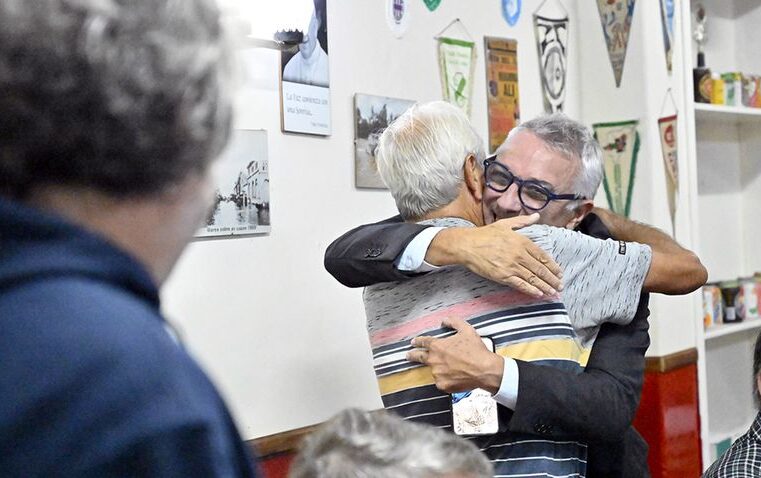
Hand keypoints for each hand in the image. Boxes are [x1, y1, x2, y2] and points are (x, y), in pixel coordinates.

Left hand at [406, 317, 503, 393]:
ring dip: (437, 368)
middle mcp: (434, 360)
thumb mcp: (466, 330)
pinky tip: (455, 376)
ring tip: (449, 368)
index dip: (417, 341)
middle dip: (412, 355)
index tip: (414, 342)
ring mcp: (437, 373)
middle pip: (418, 357)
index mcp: (438, 346)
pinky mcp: (442, 385)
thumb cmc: (476, 351)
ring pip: (434, 370)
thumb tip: (445, 320)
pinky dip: (445, 379)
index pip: (423, 342)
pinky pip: (441, 381)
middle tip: (408, 355)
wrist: (484, 370)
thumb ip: (454, 322)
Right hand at [427, 213, 562, 296]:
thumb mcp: (505, 224)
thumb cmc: (485, 234)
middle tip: (560, 286)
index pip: (542, 256)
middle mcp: (519, 254)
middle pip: (540, 269)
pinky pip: (520, 285)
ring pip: (533, 278)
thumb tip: (536, 216)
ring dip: (545, 286)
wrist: (467, 245)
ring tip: (553, 292)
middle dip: (552, 279)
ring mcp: (511, 266)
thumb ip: (523, 221)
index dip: (553, 266)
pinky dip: (531, 290)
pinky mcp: (503, 276)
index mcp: (522, 241)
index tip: (559, 273)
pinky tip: (539, 294)